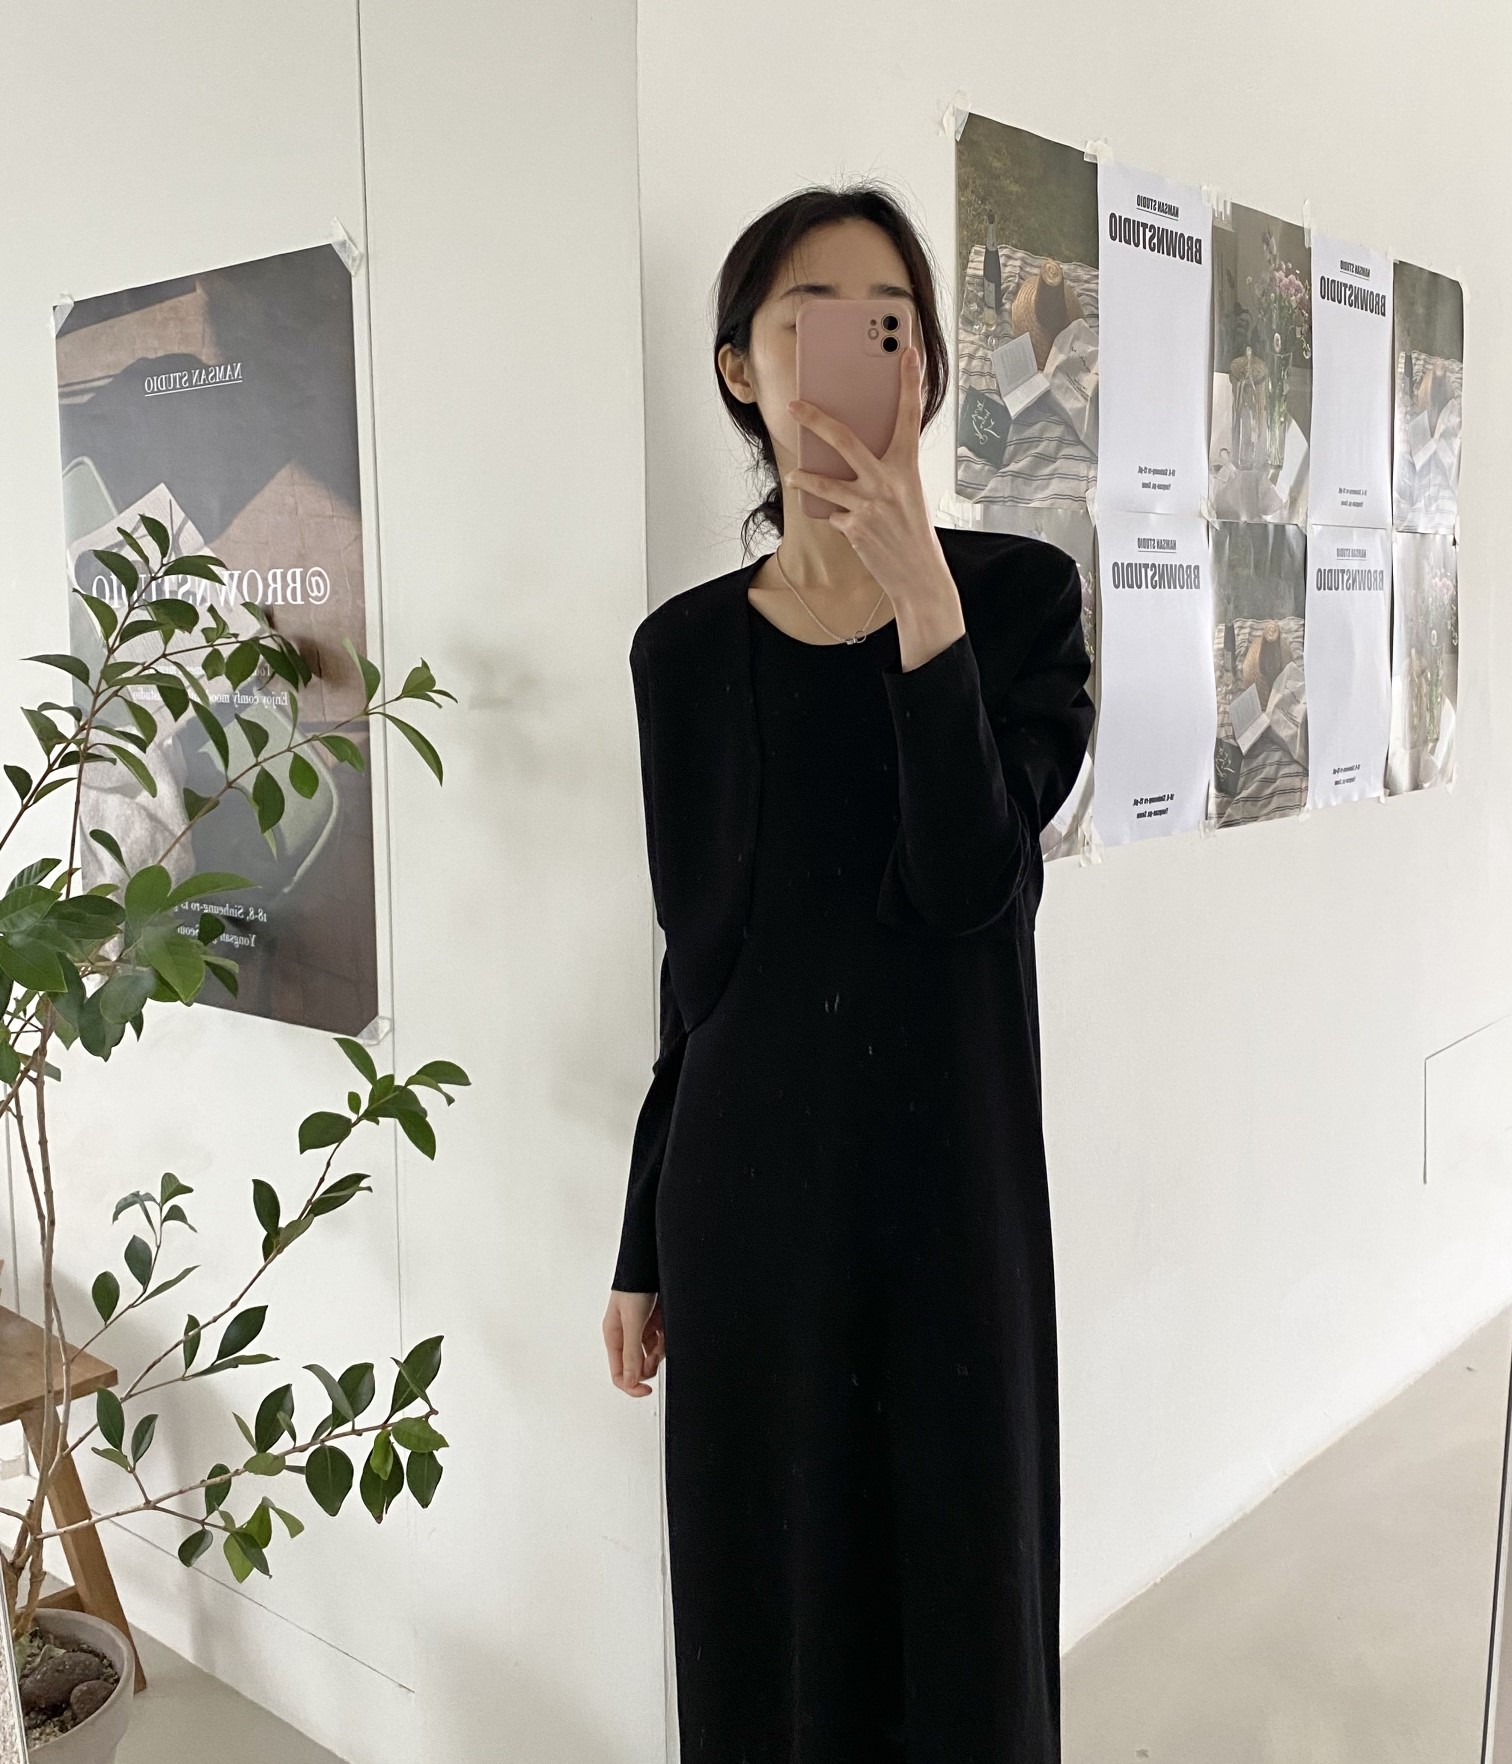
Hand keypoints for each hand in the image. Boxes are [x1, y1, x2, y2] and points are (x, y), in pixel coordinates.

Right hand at [604, 1289, 663, 1395]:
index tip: (646, 1390)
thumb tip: (631, 1381)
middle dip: (649, 1364)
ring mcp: (642, 1329)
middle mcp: (626, 1336)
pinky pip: (662, 1340)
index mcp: (614, 1337)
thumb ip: (631, 1352)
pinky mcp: (655, 1322)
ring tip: (662, 1337)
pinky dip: (666, 1338)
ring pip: (652, 1354)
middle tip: (656, 1354)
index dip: (631, 1385)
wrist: (649, 1263)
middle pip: (637, 1366)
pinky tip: (666, 1328)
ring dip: (659, 1350)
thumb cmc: (634, 1286)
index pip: (619, 1373)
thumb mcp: (631, 1321)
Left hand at [783, 344, 960, 635]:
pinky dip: (830, 514)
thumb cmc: (912, 532)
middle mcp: (888, 482)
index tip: (906, 350)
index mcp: (907, 467)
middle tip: (795, 406)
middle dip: (816, 420)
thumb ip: (886, 470)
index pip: (909, 416)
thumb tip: (854, 450)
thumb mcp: (908, 493)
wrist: (918, 577)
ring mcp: (869, 505)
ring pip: (825, 482)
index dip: (909, 382)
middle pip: (845, 440)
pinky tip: (835, 519)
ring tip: (794, 475)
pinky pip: (831, 513)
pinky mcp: (854, 528)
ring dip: (804, 476)